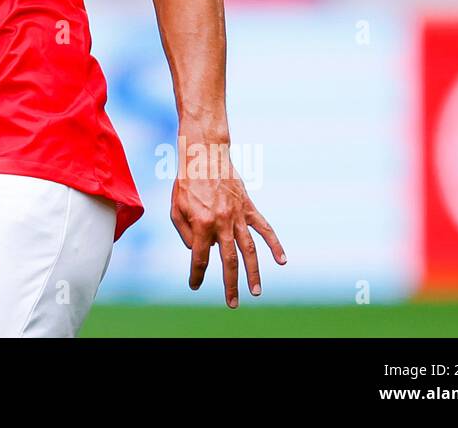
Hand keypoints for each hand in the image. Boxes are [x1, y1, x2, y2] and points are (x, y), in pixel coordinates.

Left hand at [170, 148, 285, 307]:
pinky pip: (265, 229)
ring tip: (255, 292)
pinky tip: (282, 260)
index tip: (194, 285)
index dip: (196, 274)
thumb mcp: (175, 207)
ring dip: (253, 273)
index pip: (199, 257)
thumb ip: (184, 232)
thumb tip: (199, 250)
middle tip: (232, 303)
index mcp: (200, 223)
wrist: (204, 154)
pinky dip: (275, 245)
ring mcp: (238, 216)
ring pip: (249, 250)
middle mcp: (221, 223)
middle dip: (229, 284)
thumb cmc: (185, 181)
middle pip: (227, 261)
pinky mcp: (249, 207)